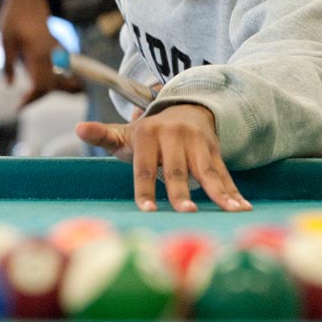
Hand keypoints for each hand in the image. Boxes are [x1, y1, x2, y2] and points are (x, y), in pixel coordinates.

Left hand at [0, 0, 74, 106]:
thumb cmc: (15, 16)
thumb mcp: (6, 41)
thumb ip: (8, 64)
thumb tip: (10, 85)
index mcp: (39, 54)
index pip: (42, 85)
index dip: (32, 99)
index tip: (19, 107)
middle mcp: (52, 55)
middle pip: (53, 85)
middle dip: (39, 97)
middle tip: (22, 104)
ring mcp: (57, 51)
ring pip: (61, 78)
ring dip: (49, 89)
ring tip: (31, 96)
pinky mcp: (57, 48)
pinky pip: (60, 69)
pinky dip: (54, 79)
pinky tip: (39, 82)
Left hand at [74, 104, 251, 212]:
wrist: (184, 109)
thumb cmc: (149, 134)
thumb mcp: (125, 134)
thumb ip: (103, 136)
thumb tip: (79, 129)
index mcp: (149, 134)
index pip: (144, 166)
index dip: (145, 189)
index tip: (147, 210)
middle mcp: (175, 135)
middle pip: (178, 170)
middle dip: (182, 192)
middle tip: (185, 212)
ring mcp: (198, 142)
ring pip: (207, 171)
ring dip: (219, 193)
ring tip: (228, 210)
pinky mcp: (214, 150)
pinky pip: (223, 173)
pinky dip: (233, 191)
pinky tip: (242, 207)